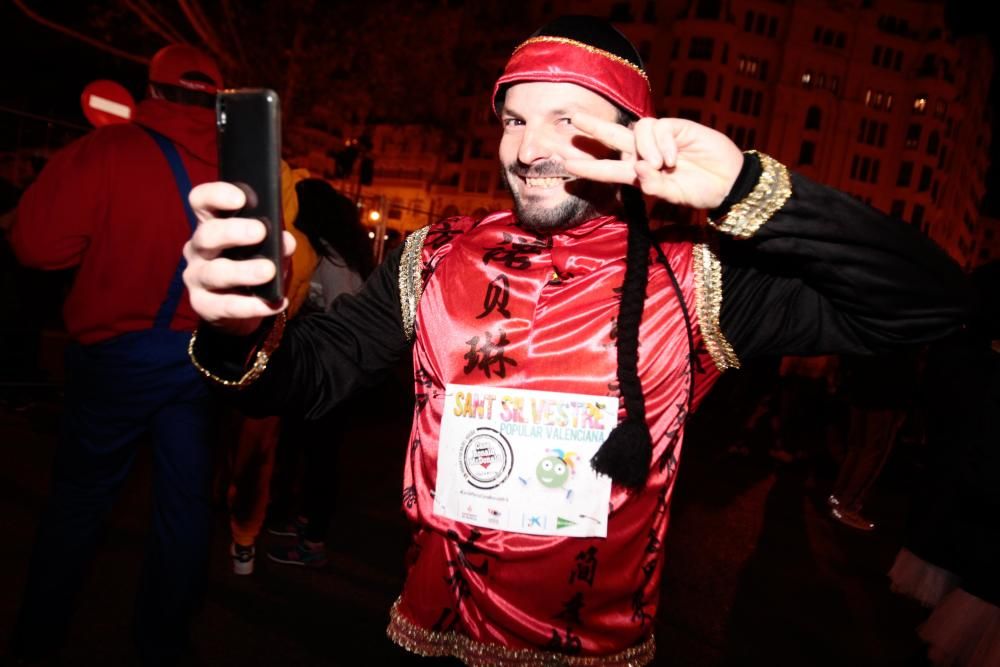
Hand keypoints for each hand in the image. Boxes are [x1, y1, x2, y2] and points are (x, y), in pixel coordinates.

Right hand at [183, 182, 295, 335]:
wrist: (240, 311)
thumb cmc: (252, 267)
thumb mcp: (268, 251)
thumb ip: (277, 243)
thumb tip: (286, 241)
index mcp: (211, 225)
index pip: (202, 201)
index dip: (216, 195)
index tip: (240, 198)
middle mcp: (198, 248)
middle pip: (207, 235)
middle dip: (233, 232)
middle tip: (260, 232)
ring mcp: (196, 277)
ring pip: (215, 272)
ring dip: (243, 271)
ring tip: (268, 270)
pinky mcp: (203, 305)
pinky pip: (225, 305)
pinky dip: (251, 305)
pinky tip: (274, 302)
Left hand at [564, 113, 744, 209]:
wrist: (729, 181)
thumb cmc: (700, 191)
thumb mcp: (674, 196)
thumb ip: (655, 186)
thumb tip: (638, 169)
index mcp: (639, 173)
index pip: (608, 168)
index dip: (589, 166)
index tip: (567, 166)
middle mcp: (645, 153)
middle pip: (614, 136)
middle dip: (594, 128)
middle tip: (574, 119)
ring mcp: (660, 139)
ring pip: (638, 130)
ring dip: (645, 148)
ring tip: (662, 164)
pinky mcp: (676, 127)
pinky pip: (658, 128)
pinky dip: (662, 143)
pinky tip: (674, 156)